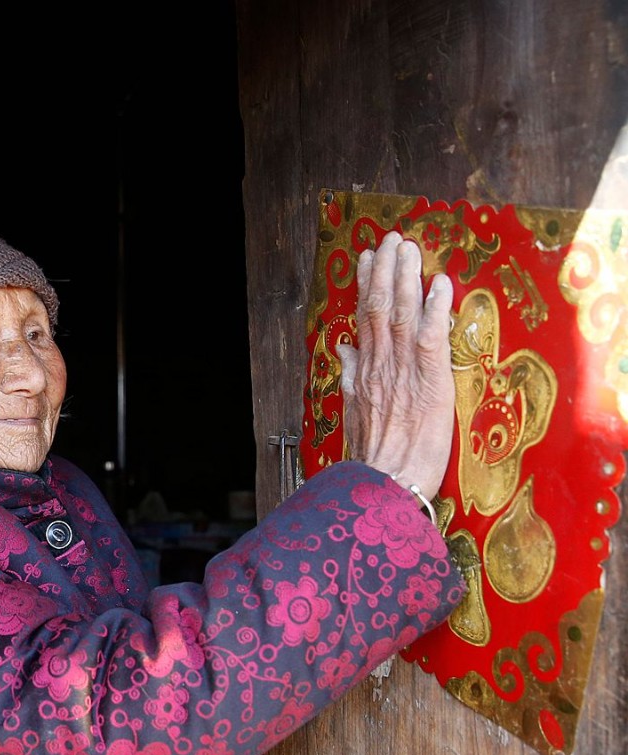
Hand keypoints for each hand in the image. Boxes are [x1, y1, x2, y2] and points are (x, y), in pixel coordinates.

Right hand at [336, 230, 455, 499]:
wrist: (383, 484)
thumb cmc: (375, 458)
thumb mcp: (355, 415)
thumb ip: (352, 378)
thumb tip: (344, 348)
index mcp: (366, 373)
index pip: (365, 320)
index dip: (366, 286)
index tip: (367, 258)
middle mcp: (382, 367)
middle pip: (381, 308)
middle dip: (385, 271)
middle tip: (391, 239)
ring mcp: (403, 373)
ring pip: (402, 315)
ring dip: (406, 279)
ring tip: (409, 249)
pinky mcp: (430, 384)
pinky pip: (431, 339)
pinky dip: (435, 310)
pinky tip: (439, 285)